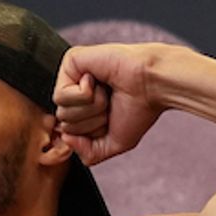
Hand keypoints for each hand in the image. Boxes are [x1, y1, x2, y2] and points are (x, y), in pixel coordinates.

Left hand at [54, 44, 164, 164]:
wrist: (154, 85)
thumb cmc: (139, 110)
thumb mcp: (113, 143)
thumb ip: (88, 153)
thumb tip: (65, 139)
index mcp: (83, 109)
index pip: (69, 135)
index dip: (92, 134)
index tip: (111, 118)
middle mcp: (75, 93)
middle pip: (64, 124)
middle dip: (91, 122)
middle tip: (110, 103)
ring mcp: (71, 77)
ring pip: (62, 112)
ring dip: (91, 108)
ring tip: (107, 92)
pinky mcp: (70, 62)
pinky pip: (61, 95)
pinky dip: (85, 94)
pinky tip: (99, 80)